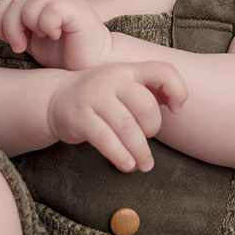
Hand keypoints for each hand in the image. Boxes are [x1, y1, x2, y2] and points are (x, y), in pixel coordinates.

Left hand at [0, 0, 112, 70]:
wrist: (95, 67)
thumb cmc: (66, 57)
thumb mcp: (34, 43)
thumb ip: (18, 30)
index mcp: (42, 3)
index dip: (1, 14)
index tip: (2, 37)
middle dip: (11, 24)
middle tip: (19, 46)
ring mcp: (69, 2)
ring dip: (29, 22)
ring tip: (38, 39)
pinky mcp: (80, 12)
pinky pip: (54, 8)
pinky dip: (48, 23)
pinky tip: (53, 36)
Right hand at [47, 61, 187, 172]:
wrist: (57, 98)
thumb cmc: (100, 96)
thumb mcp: (123, 86)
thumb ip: (148, 92)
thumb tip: (176, 105)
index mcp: (128, 70)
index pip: (163, 71)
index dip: (177, 90)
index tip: (176, 110)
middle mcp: (112, 79)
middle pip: (146, 106)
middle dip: (153, 129)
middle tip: (149, 140)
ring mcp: (94, 96)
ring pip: (126, 126)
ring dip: (140, 150)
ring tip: (145, 164)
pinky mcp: (80, 116)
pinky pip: (105, 138)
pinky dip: (120, 154)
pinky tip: (127, 164)